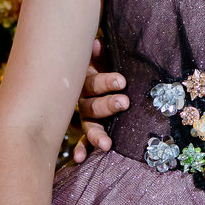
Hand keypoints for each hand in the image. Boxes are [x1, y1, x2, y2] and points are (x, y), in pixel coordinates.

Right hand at [72, 38, 127, 162]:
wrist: (90, 65)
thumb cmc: (103, 59)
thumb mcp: (102, 54)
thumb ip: (100, 50)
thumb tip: (97, 44)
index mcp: (86, 80)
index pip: (93, 82)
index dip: (106, 82)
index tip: (122, 81)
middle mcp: (83, 98)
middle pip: (93, 105)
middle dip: (109, 105)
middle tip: (124, 103)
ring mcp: (85, 115)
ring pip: (89, 125)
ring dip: (97, 135)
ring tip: (106, 144)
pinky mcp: (89, 127)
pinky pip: (83, 140)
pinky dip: (82, 149)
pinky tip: (79, 160)